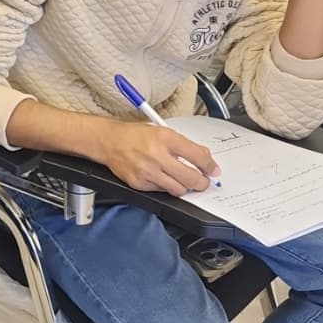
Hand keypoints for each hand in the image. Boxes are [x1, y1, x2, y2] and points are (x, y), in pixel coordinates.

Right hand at [96, 119, 219, 195]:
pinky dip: (166, 187)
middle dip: (201, 182)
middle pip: (191, 178)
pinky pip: (162, 191)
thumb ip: (183, 145)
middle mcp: (156, 155)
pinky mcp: (139, 184)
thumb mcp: (162, 131)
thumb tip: (204, 158)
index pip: (197, 155)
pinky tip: (163, 178)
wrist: (109, 141)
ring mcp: (147, 171)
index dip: (210, 166)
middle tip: (203, 181)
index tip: (213, 170)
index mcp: (165, 138)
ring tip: (184, 181)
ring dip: (185, 187)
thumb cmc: (135, 135)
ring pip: (178, 189)